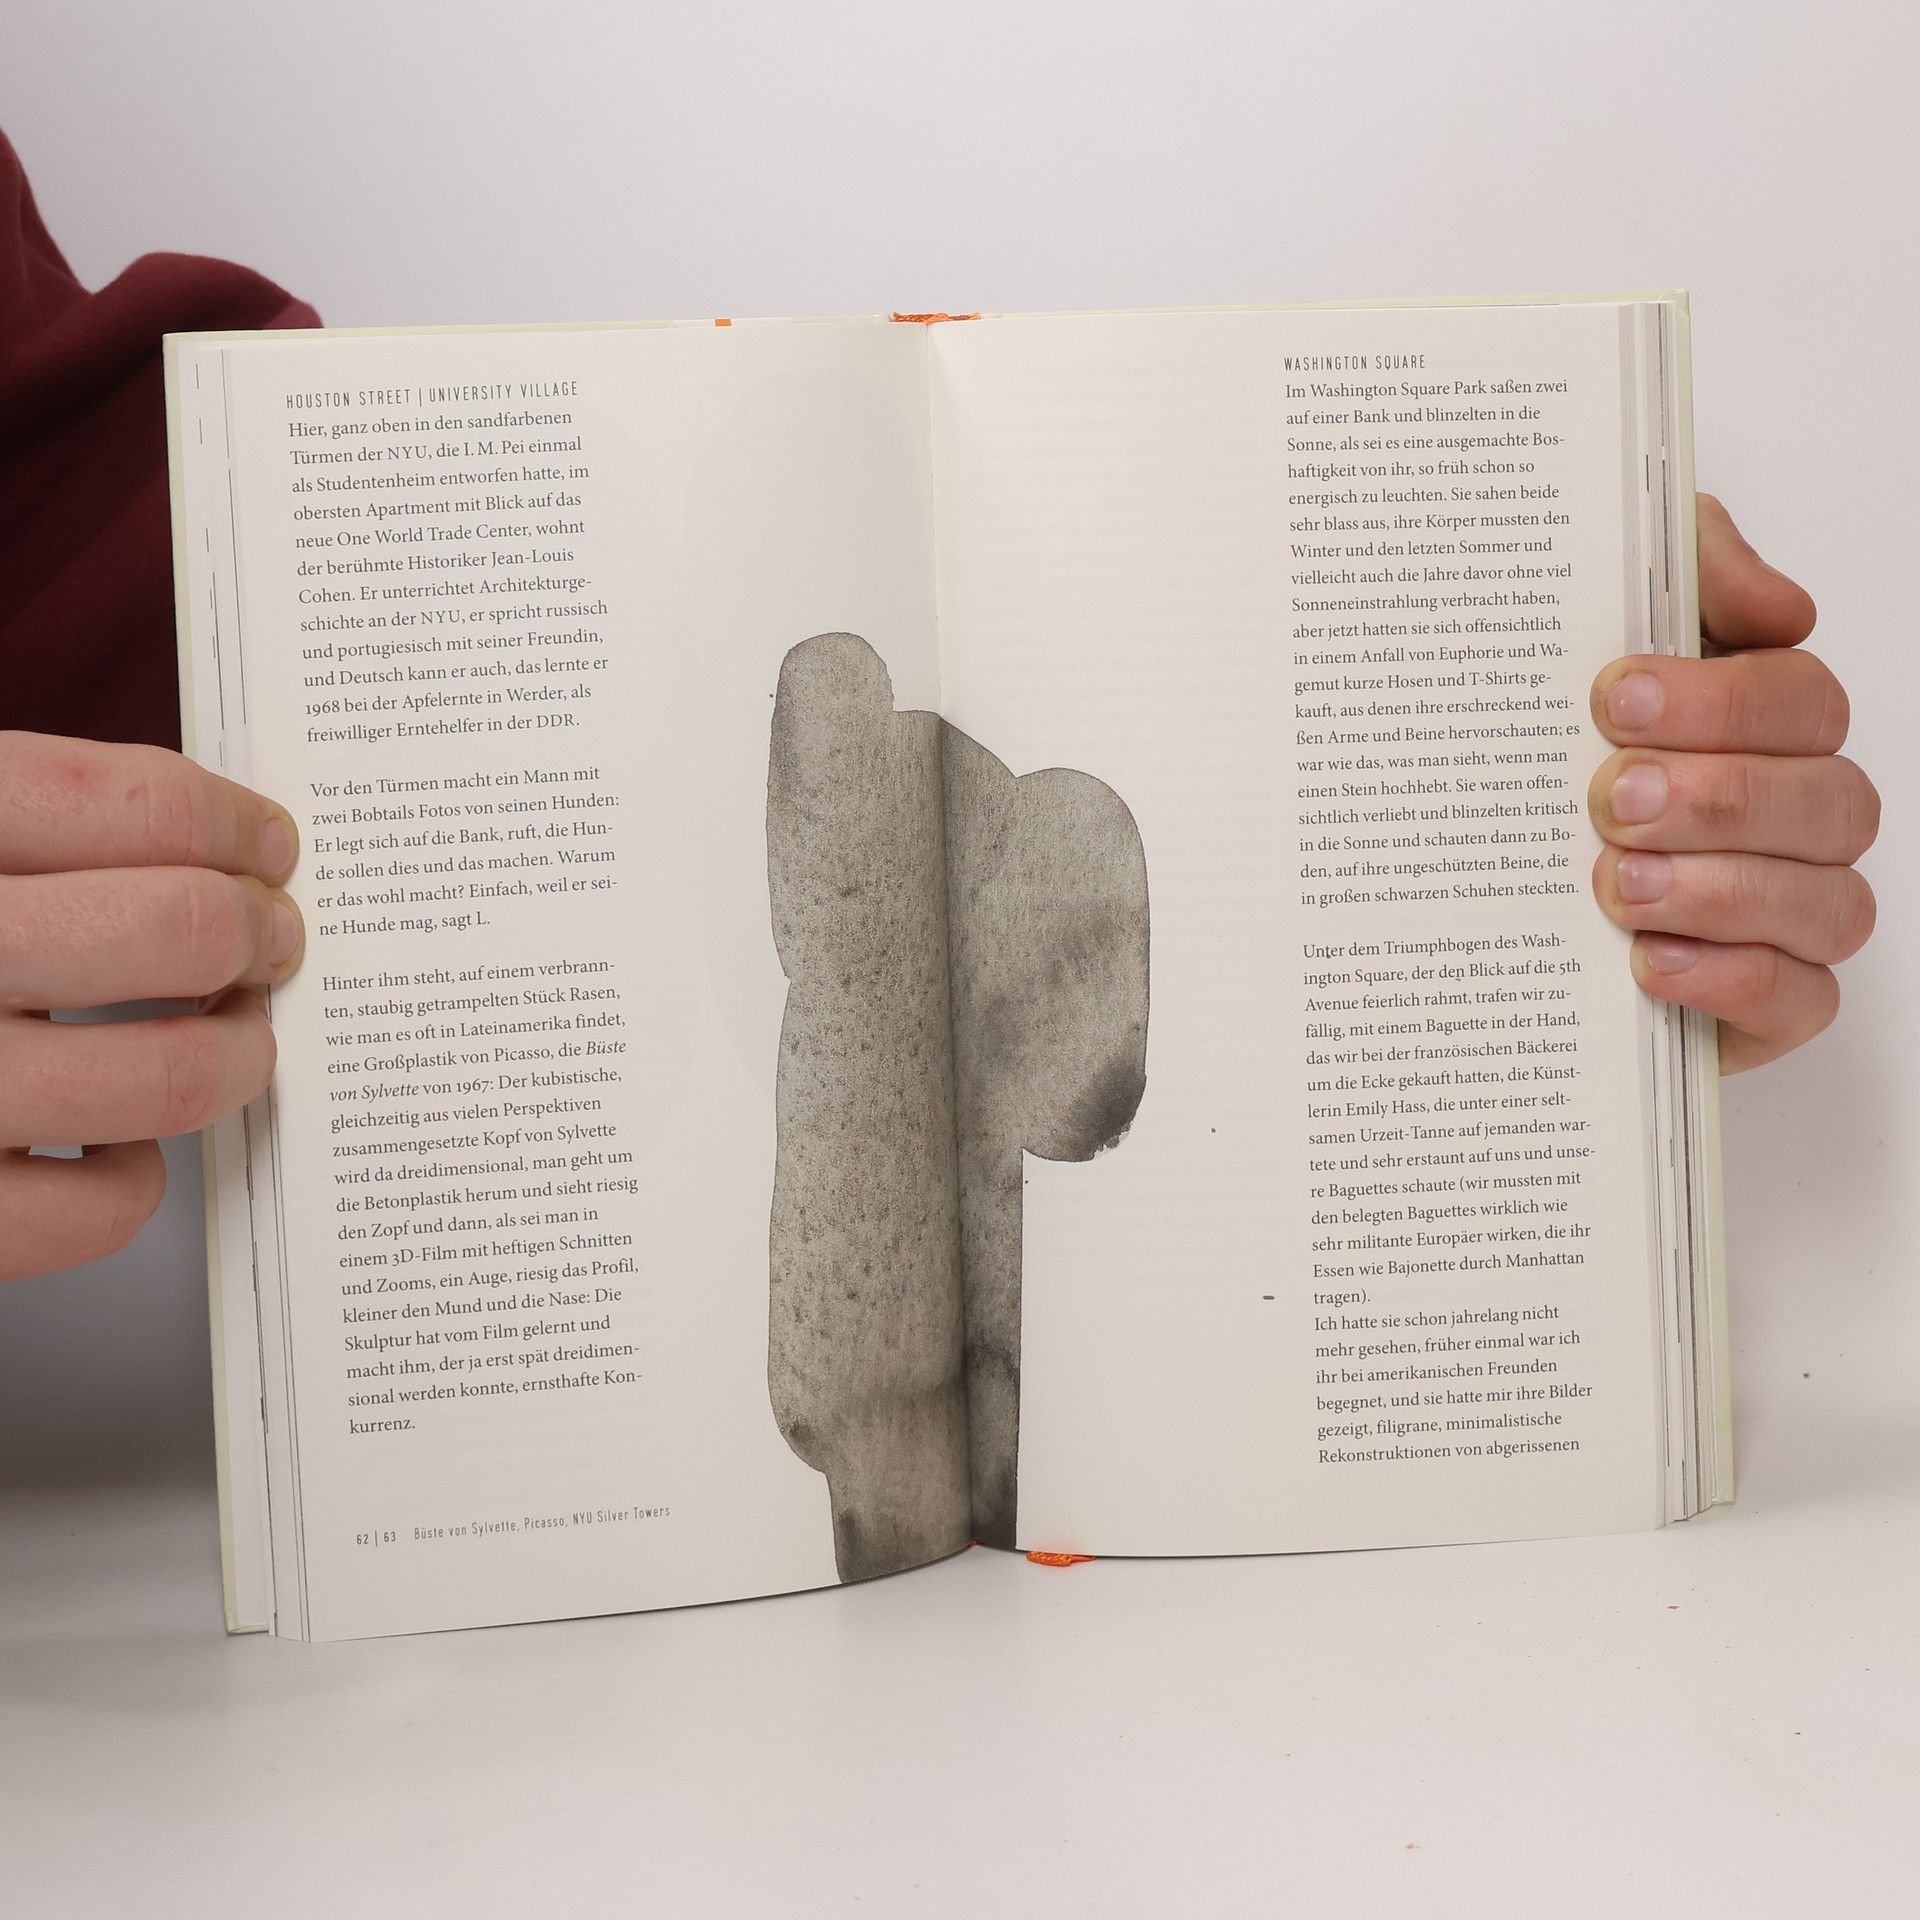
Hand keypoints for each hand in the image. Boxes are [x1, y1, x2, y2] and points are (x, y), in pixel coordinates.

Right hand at [0, 734, 303, 1280]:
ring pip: (164, 1076)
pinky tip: (107, 1141)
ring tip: (229, 1037)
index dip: (232, 824)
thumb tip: (191, 838)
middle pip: (175, 929)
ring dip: (234, 1054)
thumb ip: (13, 822)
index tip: (265, 846)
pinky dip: (136, 1179)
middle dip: (256, 934)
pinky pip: (98, 1209)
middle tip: (270, 939)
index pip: (133, 805)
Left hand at [1588, 495, 1877, 1071]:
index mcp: (1763, 728)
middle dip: (1718, 797)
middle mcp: (1794, 817)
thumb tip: (1771, 601)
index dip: (1723, 699)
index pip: (1800, 700)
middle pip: (1827, 800)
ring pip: (1829, 902)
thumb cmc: (1552, 761)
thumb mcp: (1583, 640)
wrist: (1465, 894)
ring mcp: (1789, 914)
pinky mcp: (1766, 1003)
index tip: (1617, 697)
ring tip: (1618, 884)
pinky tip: (1651, 961)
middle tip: (1612, 799)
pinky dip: (1734, 980)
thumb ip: (1679, 579)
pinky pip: (1802, 1000)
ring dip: (1723, 890)